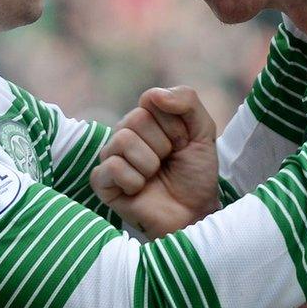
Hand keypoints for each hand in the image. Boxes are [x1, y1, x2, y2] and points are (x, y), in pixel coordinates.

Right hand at [91, 87, 221, 236]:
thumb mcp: (204, 131)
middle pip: (136, 119)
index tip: (183, 143)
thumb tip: (153, 95)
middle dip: (163, 144)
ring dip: (150, 163)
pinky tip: (140, 189)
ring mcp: (111, 157)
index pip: (150, 101)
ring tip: (155, 176)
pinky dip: (133, 180)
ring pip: (123, 140)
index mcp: (146, 118)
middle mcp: (125, 134)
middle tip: (169, 161)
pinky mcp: (102, 182)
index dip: (174, 125)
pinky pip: (111, 166)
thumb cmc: (196, 173)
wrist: (194, 212)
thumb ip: (187, 101)